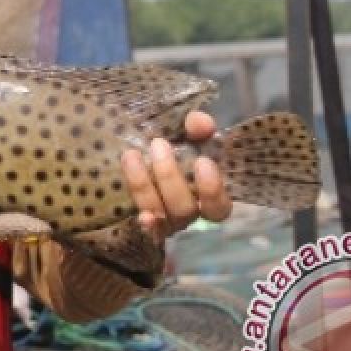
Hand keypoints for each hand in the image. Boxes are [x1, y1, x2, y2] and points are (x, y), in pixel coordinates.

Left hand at [121, 111, 231, 241]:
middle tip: (159, 144)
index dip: (212, 189)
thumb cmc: (169, 144)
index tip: (203, 162)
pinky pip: (143, 228)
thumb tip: (202, 123)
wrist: (137, 150)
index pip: (219, 207)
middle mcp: (186, 213)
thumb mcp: (186, 132)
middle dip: (170, 176)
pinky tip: (142, 217)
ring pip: (159, 213)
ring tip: (131, 155)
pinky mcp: (142, 221)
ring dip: (144, 185)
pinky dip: (145, 222)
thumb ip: (197, 126)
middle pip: (184, 209)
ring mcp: (164, 222)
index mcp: (205, 195)